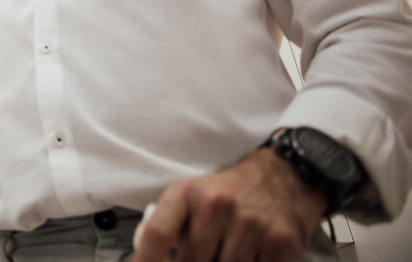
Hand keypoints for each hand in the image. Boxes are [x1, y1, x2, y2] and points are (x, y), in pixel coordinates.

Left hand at [133, 148, 326, 261]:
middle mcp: (217, 205)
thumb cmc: (230, 192)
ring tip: (225, 250)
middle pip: (190, 261)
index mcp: (188, 192)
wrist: (284, 176)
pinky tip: (249, 254)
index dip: (146, 260)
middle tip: (205, 252)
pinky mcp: (279, 243)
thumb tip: (151, 258)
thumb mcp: (192, 196)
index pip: (157, 233)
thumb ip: (173, 226)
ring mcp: (250, 225)